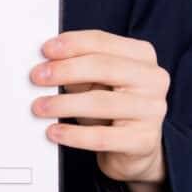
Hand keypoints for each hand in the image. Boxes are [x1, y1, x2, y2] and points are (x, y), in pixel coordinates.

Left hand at [28, 29, 168, 184]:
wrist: (133, 149)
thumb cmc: (111, 107)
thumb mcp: (97, 81)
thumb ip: (78, 68)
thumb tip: (47, 65)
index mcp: (142, 55)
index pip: (103, 42)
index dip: (72, 44)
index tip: (45, 50)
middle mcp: (154, 79)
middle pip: (104, 67)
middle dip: (65, 70)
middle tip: (37, 77)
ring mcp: (152, 110)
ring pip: (101, 102)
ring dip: (64, 103)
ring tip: (40, 106)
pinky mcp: (144, 140)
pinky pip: (103, 137)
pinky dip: (74, 135)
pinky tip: (55, 132)